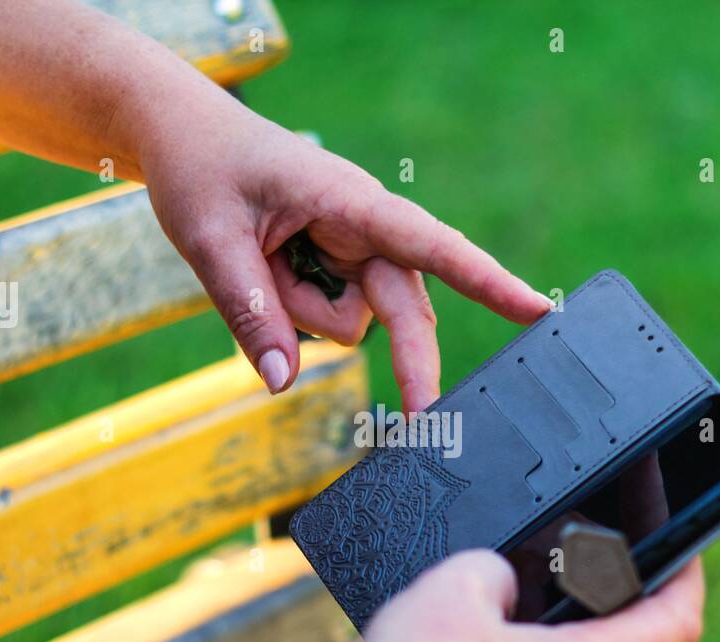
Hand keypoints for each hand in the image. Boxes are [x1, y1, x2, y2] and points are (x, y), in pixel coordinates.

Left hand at [134, 92, 551, 411]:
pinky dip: (294, 312)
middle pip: (406, 311)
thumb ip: (249, 312)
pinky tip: (264, 270)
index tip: (536, 309)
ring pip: (354, 322)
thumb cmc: (202, 169)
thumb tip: (282, 383)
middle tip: (421, 426)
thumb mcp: (210, 241)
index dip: (486, 280)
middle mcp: (365, 228)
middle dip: (411, 364)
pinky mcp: (335, 269)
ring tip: (254, 260)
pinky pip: (327, 319)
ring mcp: (351, 251)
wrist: (183, 136)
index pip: (431, 245)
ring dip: (303, 315)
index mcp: (350, 202)